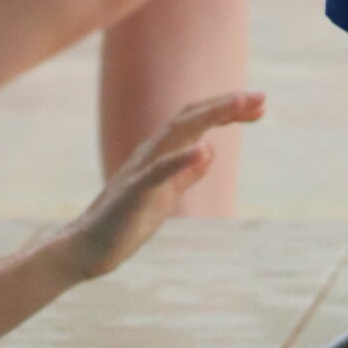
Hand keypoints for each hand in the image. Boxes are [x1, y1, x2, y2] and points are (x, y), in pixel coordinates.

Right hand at [50, 92, 264, 282]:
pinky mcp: (133, 192)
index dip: (227, 110)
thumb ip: (186, 174)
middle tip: (261, 98)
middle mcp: (151, 152)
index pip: (197, 120)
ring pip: (177, 132)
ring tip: (239, 104)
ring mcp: (141, 169)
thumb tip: (209, 151)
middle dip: (226, 104)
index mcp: (161, 153)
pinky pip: (158, 171)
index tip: (259, 107)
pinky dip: (181, 158)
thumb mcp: (166, 195)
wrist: (86, 250)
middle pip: (190, 116)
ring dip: (210, 115)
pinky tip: (204, 150)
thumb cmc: (126, 222)